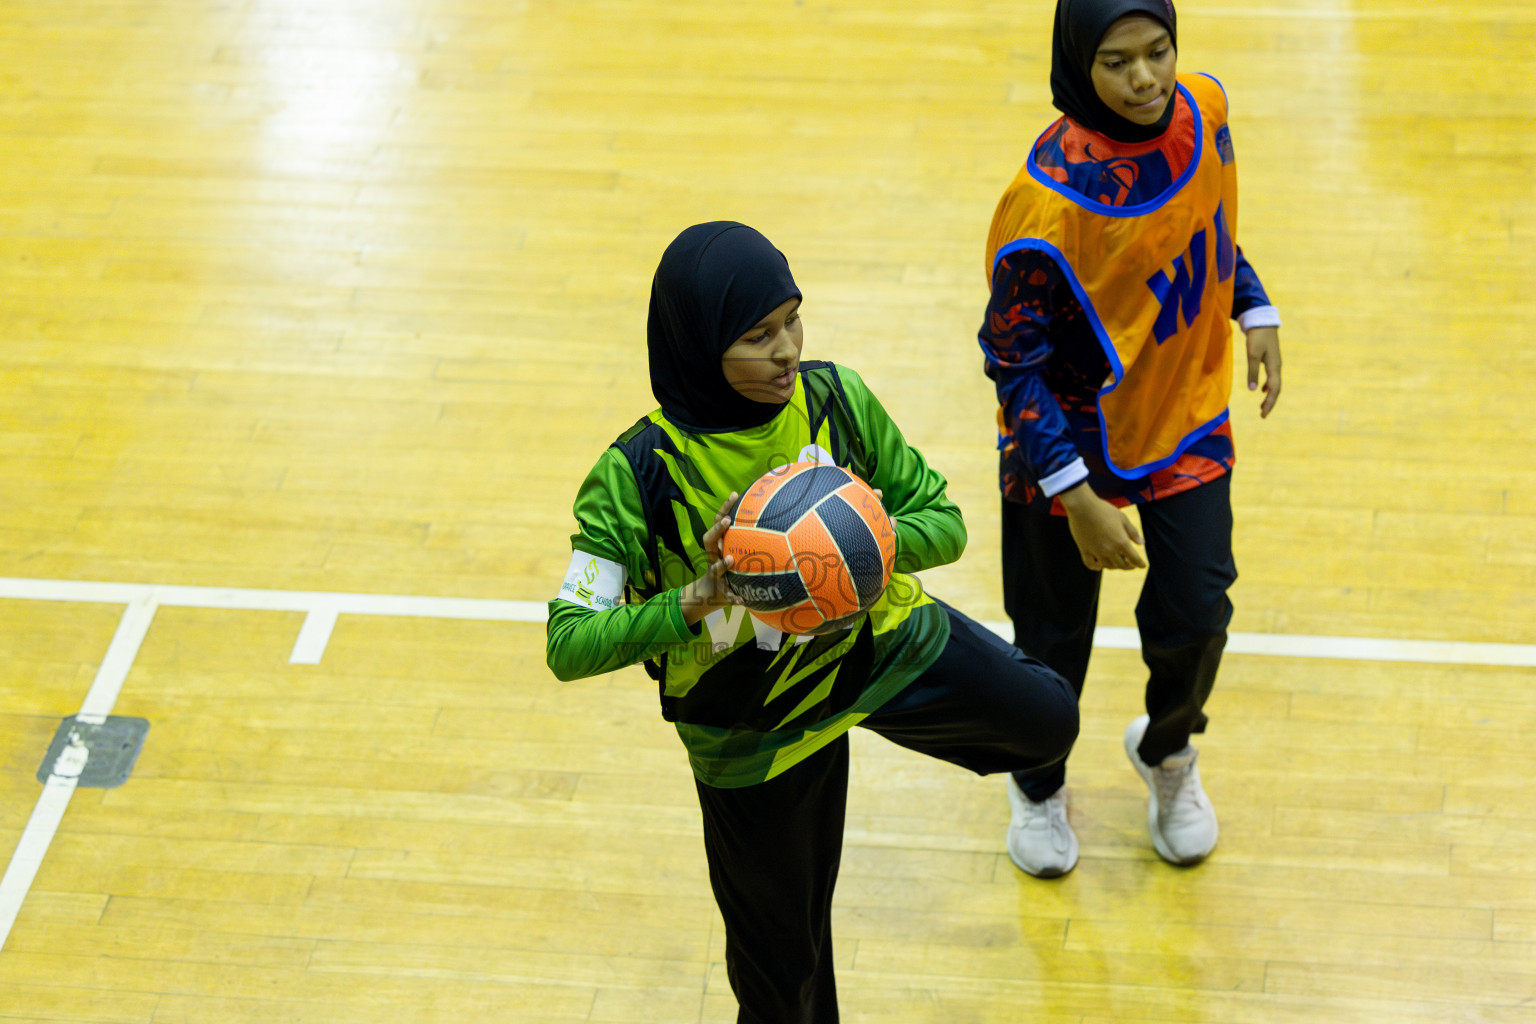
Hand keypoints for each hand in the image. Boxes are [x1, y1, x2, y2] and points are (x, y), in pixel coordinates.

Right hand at [679, 492, 742, 625]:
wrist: (712, 595)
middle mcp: (713, 557)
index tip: (734, 494)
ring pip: (713, 568)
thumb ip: (749, 540)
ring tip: (729, 559)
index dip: (724, 508)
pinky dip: (733, 598)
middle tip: (727, 521)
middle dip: (717, 529)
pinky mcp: (720, 591)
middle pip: (708, 539)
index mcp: (718, 546)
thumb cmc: (730, 569)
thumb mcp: (737, 552)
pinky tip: (742, 601)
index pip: (719, 522)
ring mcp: (715, 574)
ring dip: (721, 564)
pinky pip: (726, 595)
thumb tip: (777, 520)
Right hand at [1058, 483, 1145, 571]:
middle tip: (1131, 564)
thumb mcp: (1122, 518)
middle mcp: (1110, 550)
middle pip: (1121, 565)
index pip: (1134, 559)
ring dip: (1115, 566)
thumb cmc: (1104, 510)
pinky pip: (1090, 564)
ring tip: (1117, 563)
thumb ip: (1133, 532)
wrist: (1082, 506)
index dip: (1140, 564)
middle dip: (1128, 566)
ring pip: (1108, 566)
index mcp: (1121, 542)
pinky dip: (1095, 567)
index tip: (1143, 566)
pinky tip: (1099, 566)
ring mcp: (1096, 551)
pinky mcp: (1084, 550)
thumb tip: (1142, 543)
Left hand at [1245, 326, 1281, 417]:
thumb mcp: (1252, 354)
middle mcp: (1277, 366)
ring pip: (1274, 383)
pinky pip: (1271, 377)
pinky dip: (1267, 386)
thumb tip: (1252, 390)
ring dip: (1269, 395)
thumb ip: (1252, 372)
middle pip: (1276, 389)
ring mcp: (1275, 363)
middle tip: (1262, 414)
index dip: (1269, 403)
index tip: (1263, 414)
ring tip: (1262, 406)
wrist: (1262, 321)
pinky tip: (1261, 390)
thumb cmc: (1257, 337)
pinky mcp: (1271, 359)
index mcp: (1274, 366)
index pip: (1274, 389)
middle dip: (1270, 402)